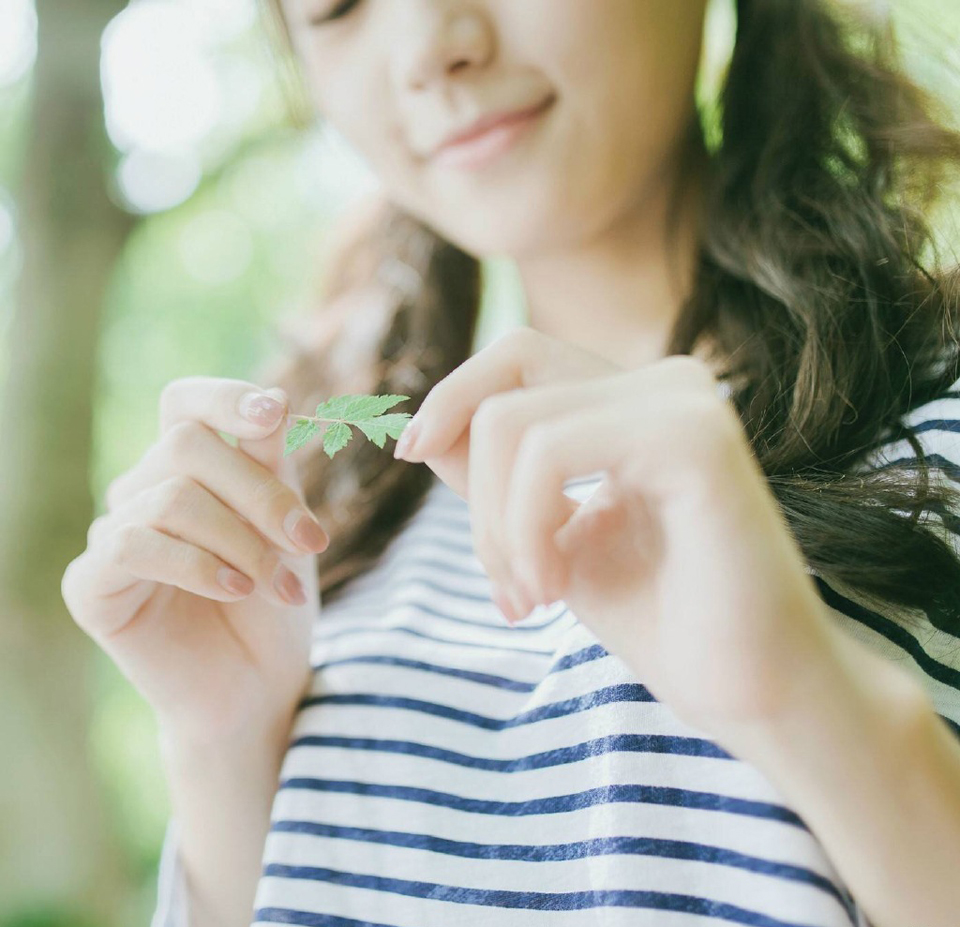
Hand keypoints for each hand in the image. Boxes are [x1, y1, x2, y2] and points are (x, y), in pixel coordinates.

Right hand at [61, 376, 329, 743]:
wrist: (259, 685)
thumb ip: (271, 465)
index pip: (185, 403)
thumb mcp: (284, 524)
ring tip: (282, 586)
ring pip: (173, 497)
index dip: (226, 398)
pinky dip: (198, 565)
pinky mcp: (92, 584)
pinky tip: (236, 591)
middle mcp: (143, 491)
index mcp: (190, 469)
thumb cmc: (274, 601)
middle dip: (262, 493)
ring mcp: (113, 535)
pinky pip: (135, 545)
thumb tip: (273, 399)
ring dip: (244, 542)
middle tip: (311, 541)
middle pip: (188, 445)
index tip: (275, 416)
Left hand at [393, 327, 843, 744]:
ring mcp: (684, 402)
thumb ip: (497, 480)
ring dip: (497, 527)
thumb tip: (426, 432)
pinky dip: (526, 525)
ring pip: (513, 424)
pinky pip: (548, 453)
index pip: (518, 359)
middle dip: (475, 494)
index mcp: (638, 401)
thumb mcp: (553, 540)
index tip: (410, 453)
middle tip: (505, 587)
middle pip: (505, 388)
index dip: (453, 395)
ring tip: (533, 597)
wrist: (755, 692)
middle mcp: (666, 383)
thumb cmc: (667, 621)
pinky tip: (556, 587)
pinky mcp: (693, 438)